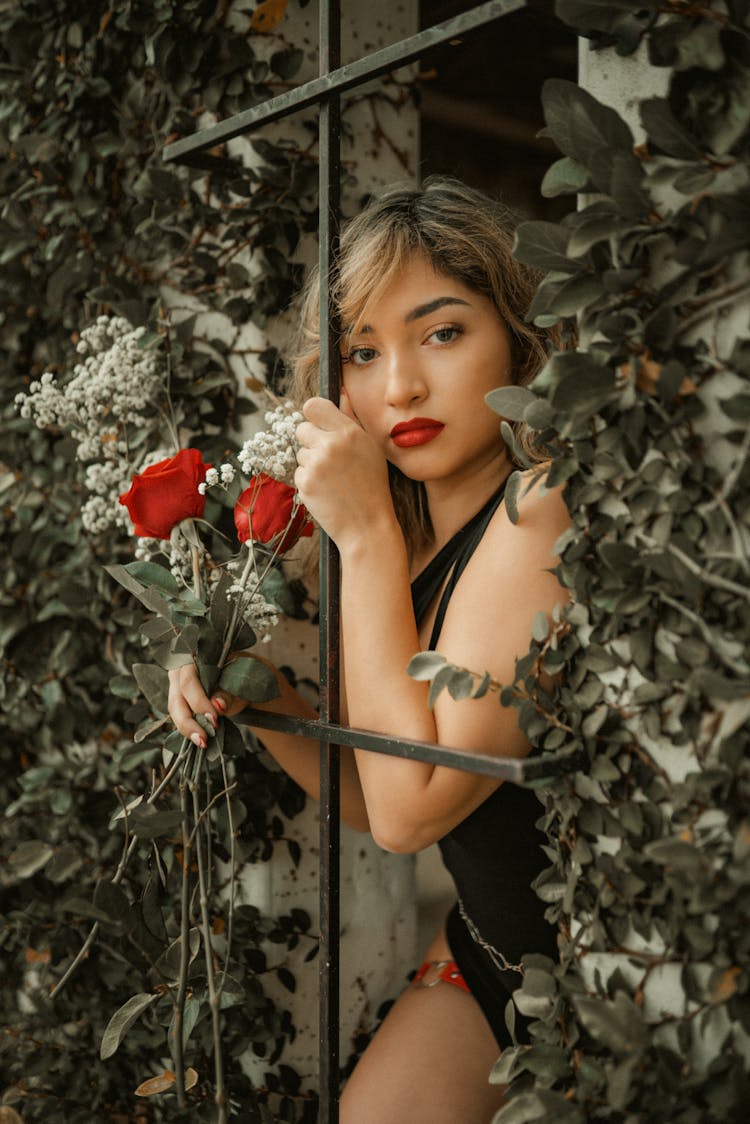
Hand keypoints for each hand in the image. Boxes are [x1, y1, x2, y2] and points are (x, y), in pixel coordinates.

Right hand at [168, 664, 244, 748]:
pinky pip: (178, 716)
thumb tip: (218, 706)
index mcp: (194, 658)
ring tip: (202, 742)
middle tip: (204, 739)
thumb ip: (227, 692)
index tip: (214, 720)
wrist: (240, 679)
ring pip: (174, 709)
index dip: (199, 702)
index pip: (189, 681)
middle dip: (189, 721)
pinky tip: (198, 739)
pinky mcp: (178, 699)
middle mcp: (180, 670)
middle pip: (177, 698)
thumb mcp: (237, 682)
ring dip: (187, 728)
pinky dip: (188, 728)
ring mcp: (176, 685)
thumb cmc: (238, 675)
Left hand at [294, 393, 393, 549]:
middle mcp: (330, 445)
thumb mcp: (369, 448)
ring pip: (300, 453)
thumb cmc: (372, 485)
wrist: (367, 525)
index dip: (313, 415)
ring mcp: (315, 465)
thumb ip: (351, 419)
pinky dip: (309, 481)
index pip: (313, 406)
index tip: (318, 424)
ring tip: (333, 479)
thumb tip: (340, 392)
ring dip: (312, 463)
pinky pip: (299, 473)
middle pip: (302, 428)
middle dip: (311, 441)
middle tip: (330, 458)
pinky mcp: (304, 483)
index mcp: (349, 432)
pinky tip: (327, 490)